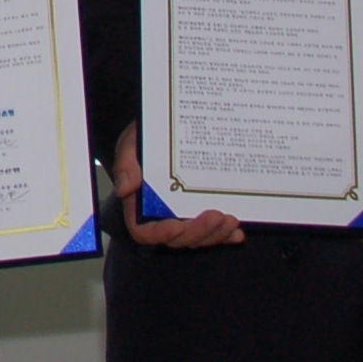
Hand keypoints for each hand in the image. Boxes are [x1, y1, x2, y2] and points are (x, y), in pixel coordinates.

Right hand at [114, 121, 243, 248]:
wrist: (172, 123)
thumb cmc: (148, 134)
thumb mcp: (132, 142)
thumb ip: (126, 163)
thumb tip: (125, 189)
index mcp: (140, 203)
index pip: (143, 230)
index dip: (159, 233)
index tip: (176, 226)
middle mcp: (162, 214)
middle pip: (177, 238)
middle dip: (198, 232)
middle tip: (217, 216)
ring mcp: (185, 214)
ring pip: (198, 238)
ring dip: (215, 234)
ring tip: (231, 220)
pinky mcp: (204, 211)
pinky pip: (214, 231)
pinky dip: (226, 235)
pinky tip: (237, 233)